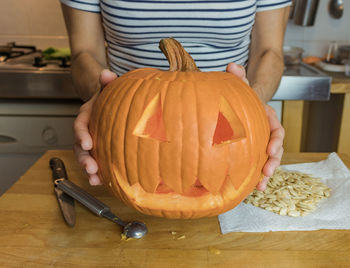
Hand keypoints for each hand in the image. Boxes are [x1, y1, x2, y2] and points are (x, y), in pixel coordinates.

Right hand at [73, 69, 116, 184]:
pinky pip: (95, 161)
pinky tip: (103, 181)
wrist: (107, 101)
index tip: (88, 143)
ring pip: (85, 156)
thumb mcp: (108, 86)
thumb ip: (107, 81)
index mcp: (87, 115)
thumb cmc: (108, 94)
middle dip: (83, 158)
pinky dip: (98, 172)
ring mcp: (91, 140)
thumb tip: (107, 74)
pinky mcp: (99, 149)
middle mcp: (86, 130)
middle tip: (91, 168)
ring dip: (88, 169)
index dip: (81, 134)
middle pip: (79, 146)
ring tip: (95, 180)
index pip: (80, 124)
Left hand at [226, 63, 284, 191]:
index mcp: (267, 117)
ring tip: (261, 185)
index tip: (271, 148)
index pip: (276, 128)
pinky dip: (257, 176)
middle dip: (274, 161)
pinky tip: (253, 188)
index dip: (276, 139)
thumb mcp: (241, 85)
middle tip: (268, 171)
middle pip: (276, 148)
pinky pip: (257, 164)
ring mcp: (261, 143)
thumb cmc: (241, 96)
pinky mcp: (253, 151)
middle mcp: (267, 132)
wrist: (240, 104)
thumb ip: (238, 76)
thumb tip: (231, 66)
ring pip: (269, 160)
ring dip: (267, 173)